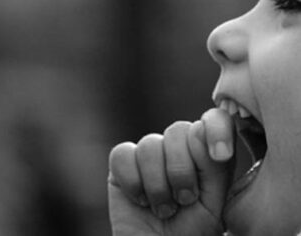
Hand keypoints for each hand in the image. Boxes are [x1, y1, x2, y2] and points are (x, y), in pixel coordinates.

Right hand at [108, 109, 234, 235]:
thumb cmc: (193, 233)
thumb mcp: (215, 202)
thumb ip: (214, 165)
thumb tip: (201, 128)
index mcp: (206, 151)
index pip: (214, 118)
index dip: (216, 129)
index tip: (221, 155)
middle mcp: (177, 145)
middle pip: (178, 130)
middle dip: (182, 171)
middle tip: (184, 201)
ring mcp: (148, 152)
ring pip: (150, 146)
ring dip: (158, 186)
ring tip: (164, 209)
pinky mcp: (122, 161)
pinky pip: (123, 156)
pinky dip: (133, 184)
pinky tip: (140, 200)